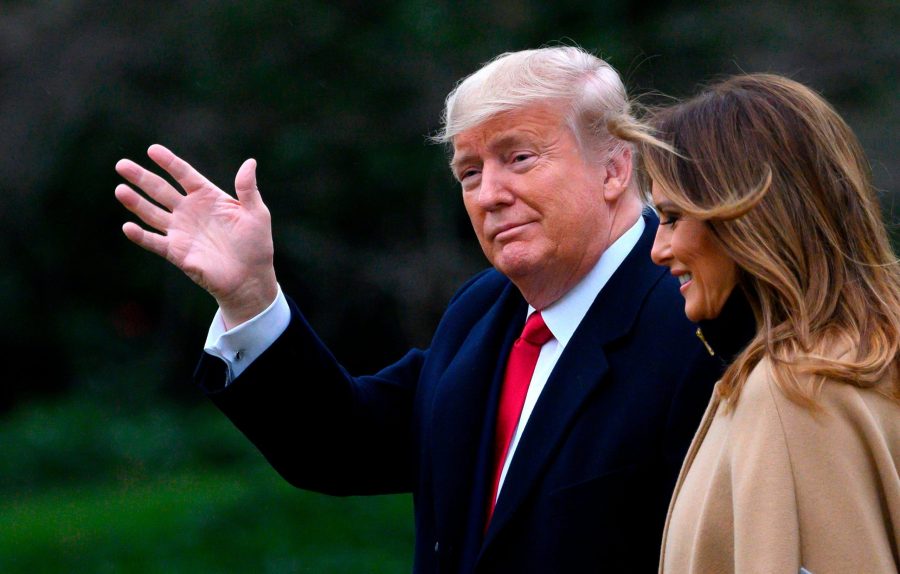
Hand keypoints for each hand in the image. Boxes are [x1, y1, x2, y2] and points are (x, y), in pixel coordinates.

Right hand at [115, 144, 277, 328]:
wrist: (250, 278)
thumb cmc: (256, 245)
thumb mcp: (256, 214)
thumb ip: (248, 189)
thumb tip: (250, 161)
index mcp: (208, 197)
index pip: (184, 174)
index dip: (169, 162)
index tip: (152, 149)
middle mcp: (190, 211)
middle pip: (161, 190)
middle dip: (141, 177)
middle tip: (122, 164)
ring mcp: (181, 231)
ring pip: (152, 213)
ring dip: (135, 202)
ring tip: (120, 189)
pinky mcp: (176, 252)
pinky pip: (154, 242)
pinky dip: (141, 236)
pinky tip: (127, 227)